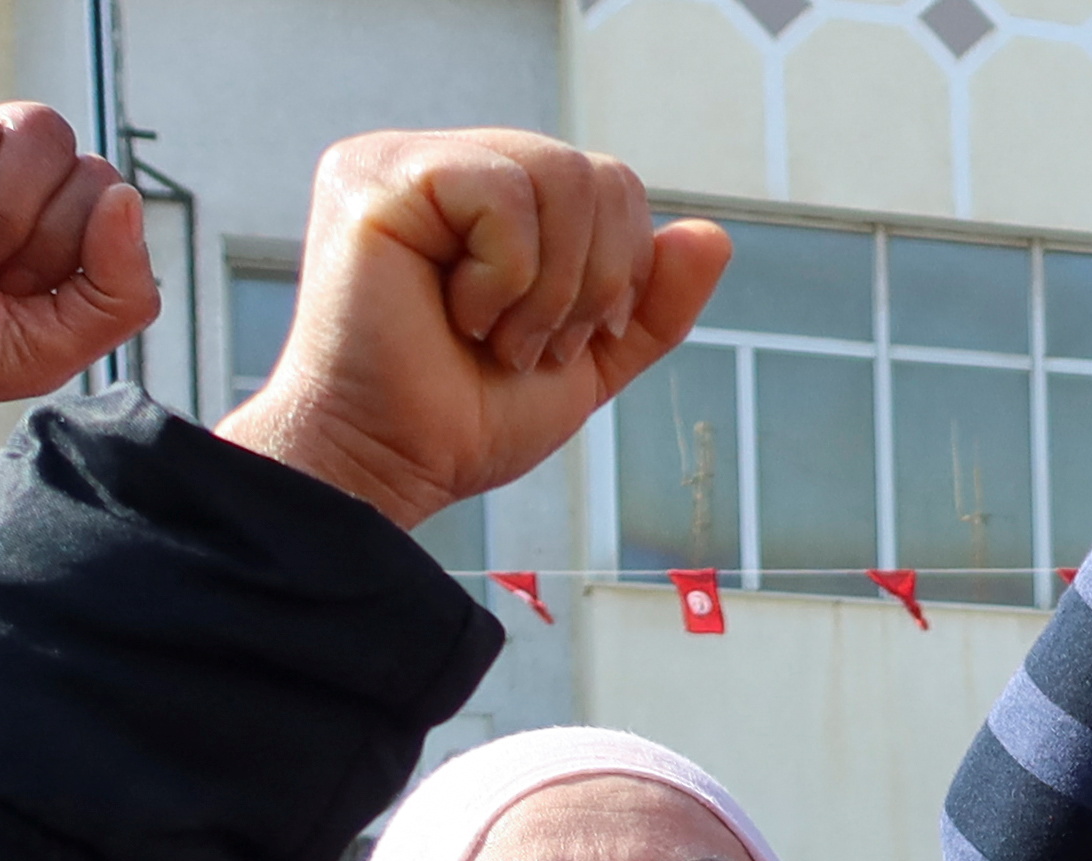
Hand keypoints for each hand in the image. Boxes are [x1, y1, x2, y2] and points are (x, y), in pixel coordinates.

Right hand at [216, 131, 724, 534]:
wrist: (393, 466)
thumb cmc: (464, 418)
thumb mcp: (588, 361)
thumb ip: (650, 304)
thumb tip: (714, 235)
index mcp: (487, 194)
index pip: (608, 183)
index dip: (620, 270)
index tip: (565, 341)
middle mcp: (441, 162)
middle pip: (593, 174)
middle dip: (590, 284)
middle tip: (527, 347)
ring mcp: (403, 161)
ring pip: (558, 175)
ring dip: (548, 290)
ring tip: (495, 338)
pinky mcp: (377, 178)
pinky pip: (502, 194)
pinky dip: (505, 278)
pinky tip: (458, 317)